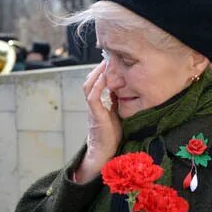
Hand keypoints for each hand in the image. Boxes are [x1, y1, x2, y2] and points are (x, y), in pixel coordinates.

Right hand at [75, 61, 121, 182]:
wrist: (104, 152)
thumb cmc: (111, 136)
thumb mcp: (116, 115)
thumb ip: (117, 103)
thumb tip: (122, 91)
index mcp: (97, 104)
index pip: (96, 84)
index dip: (101, 72)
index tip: (110, 63)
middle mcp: (92, 104)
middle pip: (90, 81)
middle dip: (97, 69)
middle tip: (107, 59)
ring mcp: (92, 109)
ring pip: (88, 86)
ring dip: (96, 74)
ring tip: (105, 64)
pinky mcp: (95, 114)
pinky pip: (92, 96)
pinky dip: (98, 86)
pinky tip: (105, 78)